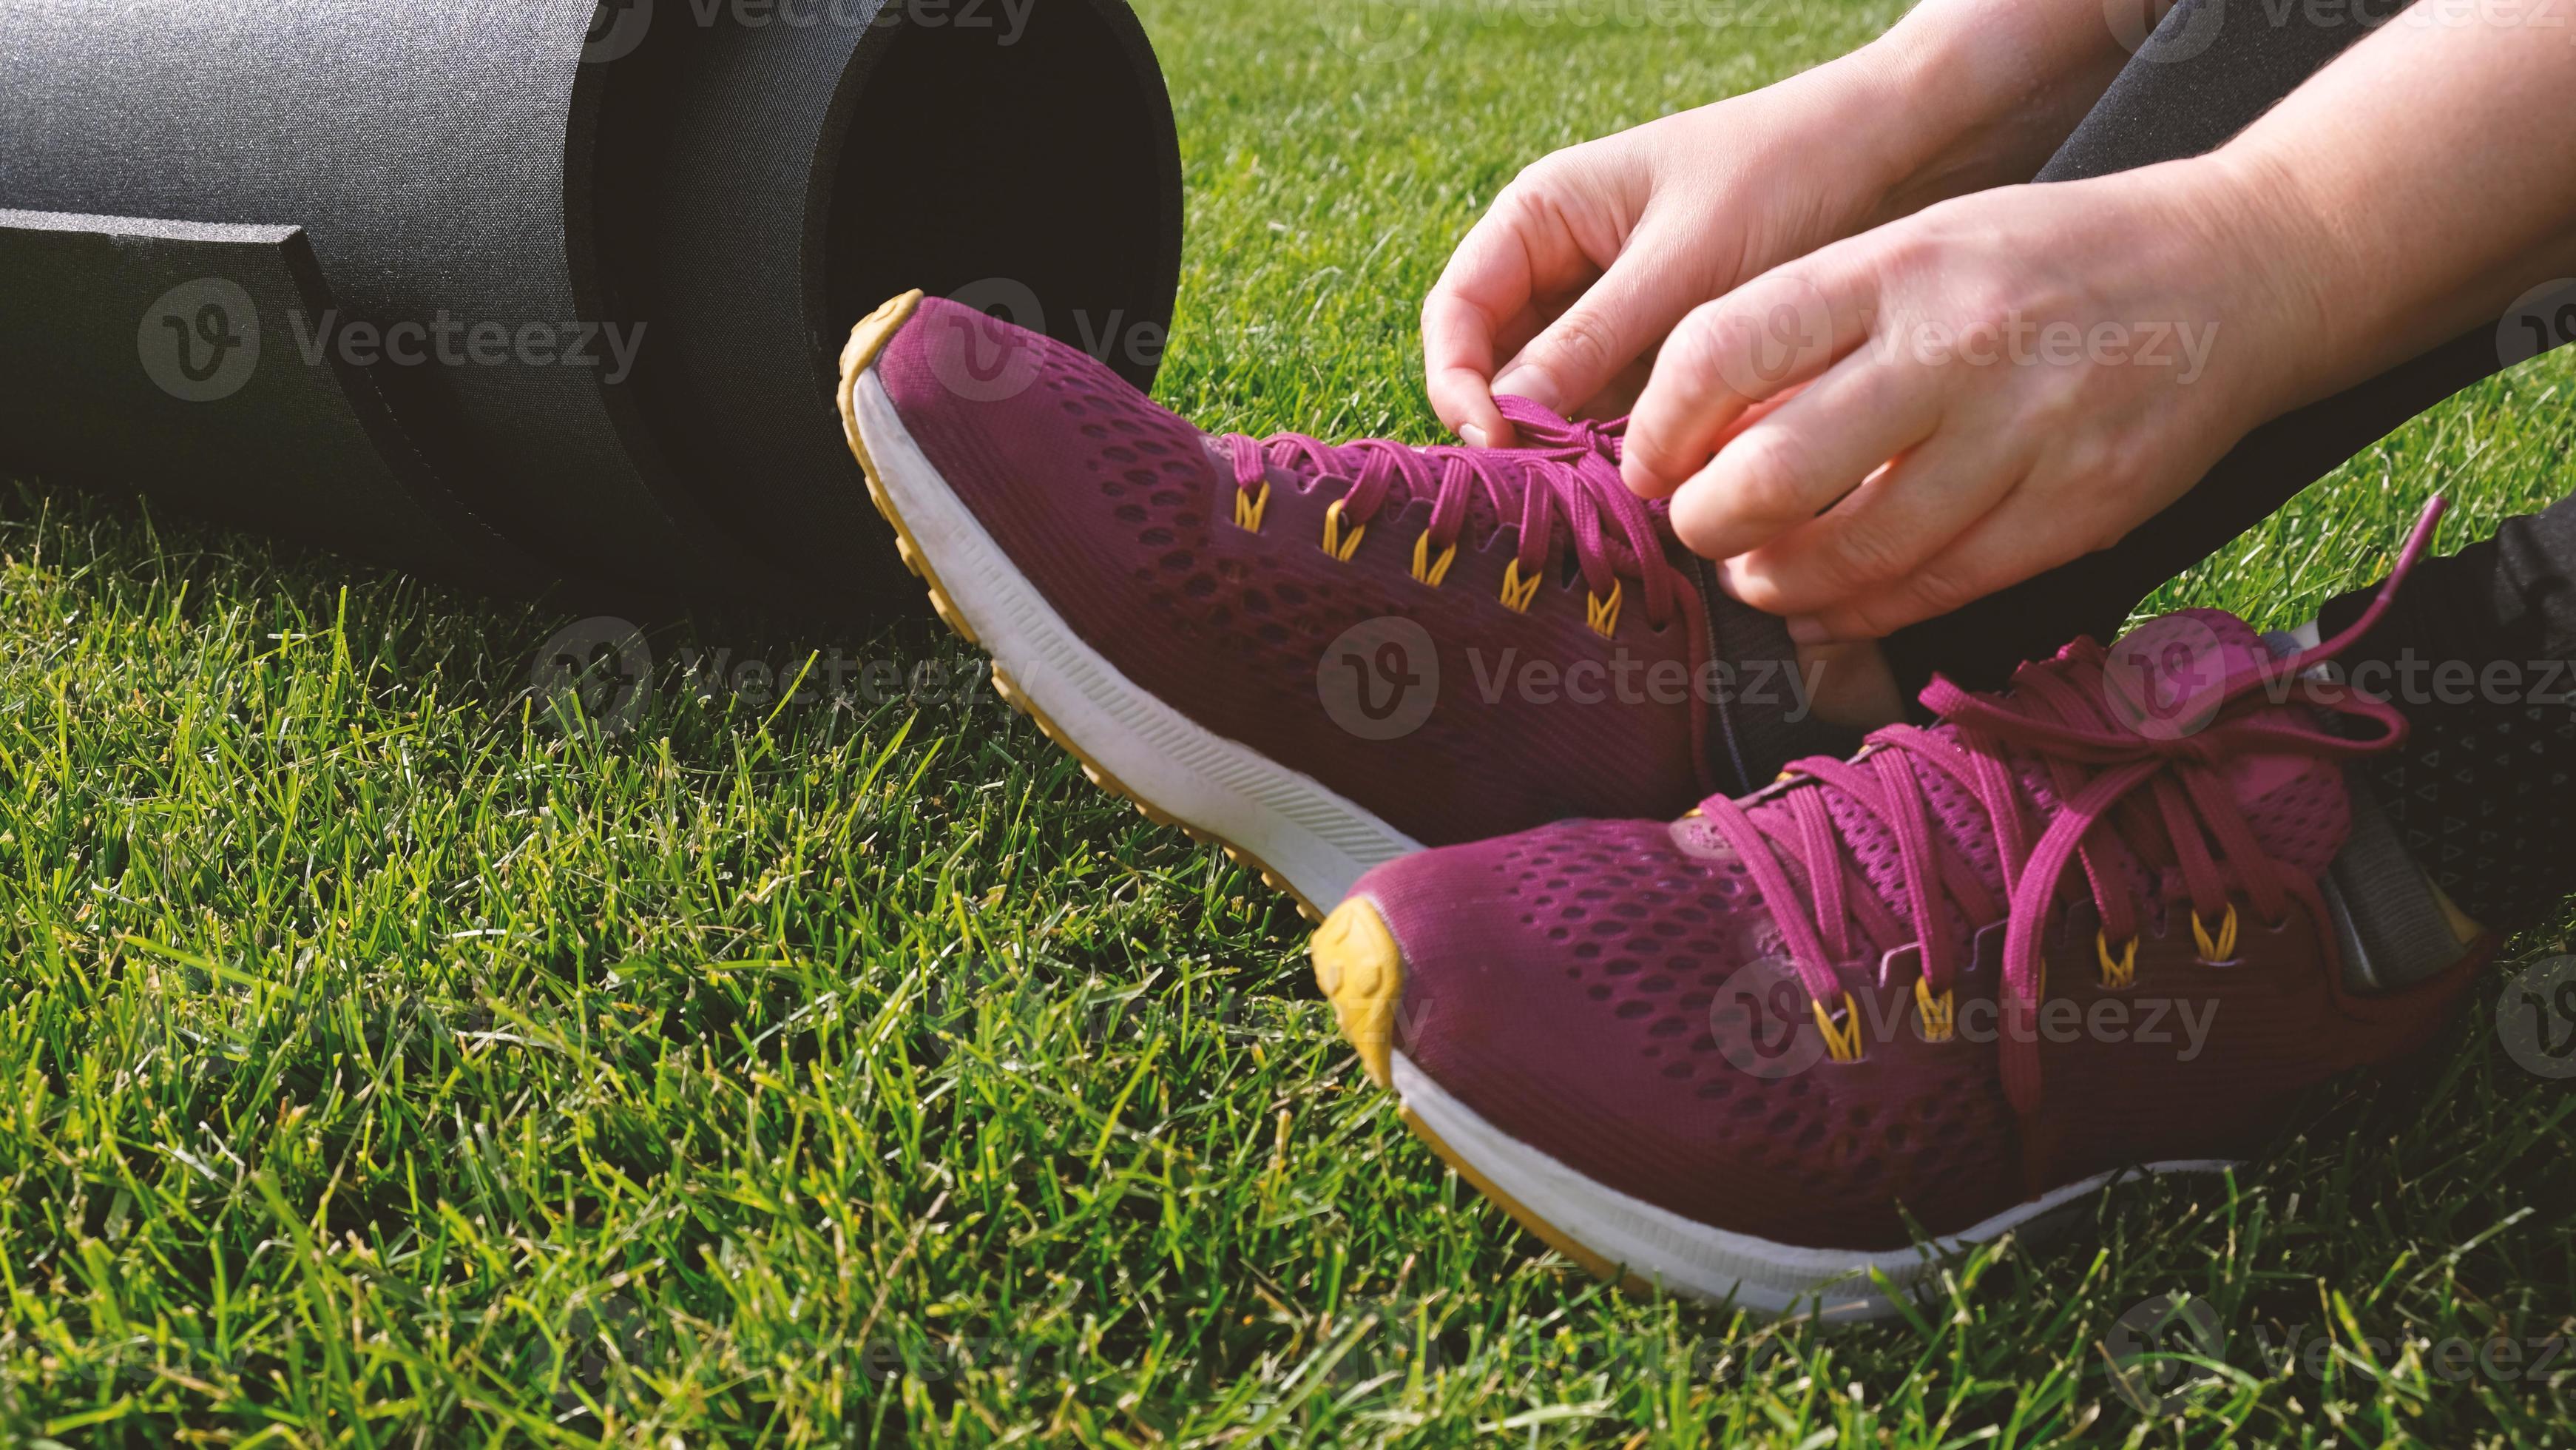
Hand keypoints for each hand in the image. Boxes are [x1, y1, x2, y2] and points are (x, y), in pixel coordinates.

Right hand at [1421, 54, 1930, 446]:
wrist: (1894, 158)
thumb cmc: (1781, 175)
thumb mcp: (1681, 260)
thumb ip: (1591, 339)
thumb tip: (1508, 422)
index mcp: (1540, 218)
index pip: (1458, 312)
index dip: (1458, 380)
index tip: (1495, 440)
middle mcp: (1563, 272)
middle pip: (1498, 370)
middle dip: (1515, 432)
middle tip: (1546, 494)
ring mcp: (1612, 322)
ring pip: (1557, 407)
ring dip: (1572, 453)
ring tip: (1605, 498)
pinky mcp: (1662, 362)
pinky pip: (1618, 419)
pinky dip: (1625, 454)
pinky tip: (1652, 486)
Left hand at [1620, 159, 2318, 643]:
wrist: (2234, 270)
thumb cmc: (2036, 265)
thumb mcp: (1913, 249)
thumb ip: (1809, 328)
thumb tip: (1693, 435)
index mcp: (1893, 266)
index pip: (1720, 352)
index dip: (1659, 429)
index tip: (1650, 462)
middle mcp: (1955, 346)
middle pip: (1774, 471)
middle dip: (1705, 523)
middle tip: (1696, 529)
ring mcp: (2025, 432)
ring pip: (1854, 551)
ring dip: (1778, 582)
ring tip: (1757, 574)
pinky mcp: (2078, 507)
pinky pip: (1937, 586)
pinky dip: (1862, 609)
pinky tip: (1830, 602)